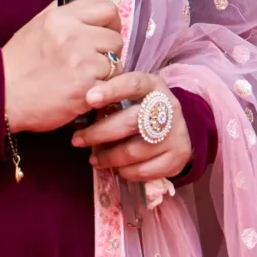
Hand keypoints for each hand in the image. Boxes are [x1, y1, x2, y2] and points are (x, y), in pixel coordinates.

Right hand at [1, 0, 123, 131]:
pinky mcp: (86, 87)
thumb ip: (61, 12)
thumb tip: (88, 3)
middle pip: (115, 38)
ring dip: (106, 73)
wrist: (1, 95)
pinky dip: (102, 91)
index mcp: (61, 17)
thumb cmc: (18, 64)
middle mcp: (73, 35)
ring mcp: (81, 62)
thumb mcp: (36, 26)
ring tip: (84, 79)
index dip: (111, 22)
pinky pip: (111, 85)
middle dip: (108, 51)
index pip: (106, 8)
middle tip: (92, 62)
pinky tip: (84, 92)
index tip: (105, 32)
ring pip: (116, 63)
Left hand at [72, 71, 192, 181]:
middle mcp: (169, 107)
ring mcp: (176, 134)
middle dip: (99, 133)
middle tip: (77, 140)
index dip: (112, 90)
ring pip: (135, 150)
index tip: (89, 99)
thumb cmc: (142, 110)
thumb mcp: (131, 96)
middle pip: (131, 121)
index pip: (134, 84)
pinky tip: (117, 169)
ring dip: (109, 157)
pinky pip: (145, 170)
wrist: (174, 131)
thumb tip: (77, 106)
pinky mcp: (179, 157)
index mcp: (154, 86)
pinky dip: (126, 172)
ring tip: (94, 159)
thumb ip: (111, 98)